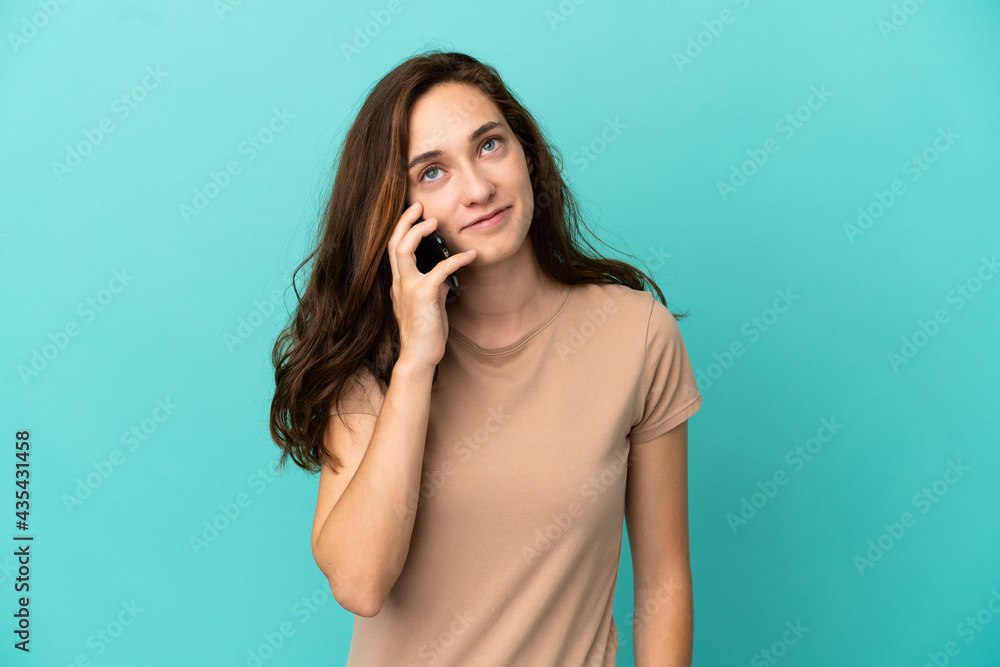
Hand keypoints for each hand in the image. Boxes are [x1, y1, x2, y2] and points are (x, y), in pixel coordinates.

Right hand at [386, 202, 476, 369]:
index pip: (393, 249)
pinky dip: (456, 259)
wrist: (420, 356)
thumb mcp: (427, 305)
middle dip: (404, 221)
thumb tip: (446, 276)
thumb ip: (433, 287)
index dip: (401, 229)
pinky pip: (439, 269)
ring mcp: (408, 288)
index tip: (414, 215)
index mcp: (398, 284)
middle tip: (418, 206)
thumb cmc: (425, 333)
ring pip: (404, 249)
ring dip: (419, 231)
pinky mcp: (423, 295)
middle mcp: (399, 283)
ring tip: (435, 221)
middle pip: (393, 243)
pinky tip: (470, 256)